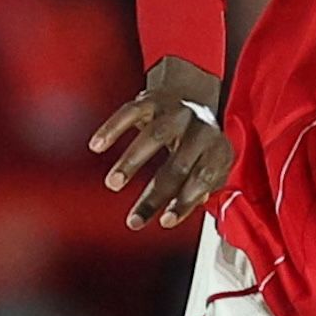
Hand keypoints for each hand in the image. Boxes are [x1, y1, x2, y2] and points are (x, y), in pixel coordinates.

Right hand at [88, 57, 233, 229]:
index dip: (186, 200)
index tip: (166, 221)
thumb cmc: (198, 142)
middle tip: (134, 219)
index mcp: (218, 148)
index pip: (205, 178)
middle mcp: (201, 127)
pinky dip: (112, 128)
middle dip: (155, 195)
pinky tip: (97, 146)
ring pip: (155, 136)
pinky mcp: (153, 99)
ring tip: (113, 183)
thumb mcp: (209, 164)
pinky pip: (130, 112)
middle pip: (179, 164)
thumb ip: (201, 188)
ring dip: (132, 161)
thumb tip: (182, 209)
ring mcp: (176, 111)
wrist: (192, 94)